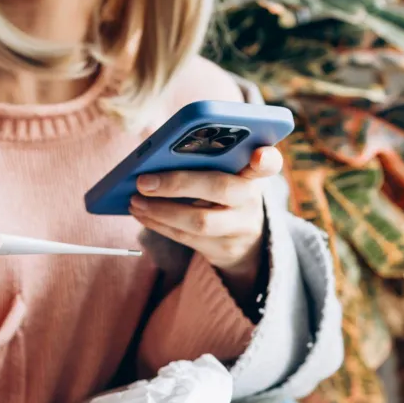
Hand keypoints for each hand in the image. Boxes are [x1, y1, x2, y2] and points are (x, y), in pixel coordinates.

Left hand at [128, 146, 281, 285]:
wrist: (244, 238)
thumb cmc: (225, 190)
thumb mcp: (229, 172)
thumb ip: (209, 158)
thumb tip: (157, 152)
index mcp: (254, 172)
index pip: (268, 162)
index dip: (266, 158)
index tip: (258, 154)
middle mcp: (251, 199)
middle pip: (220, 189)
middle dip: (178, 183)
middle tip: (144, 181)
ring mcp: (239, 228)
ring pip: (199, 221)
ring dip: (160, 210)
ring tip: (134, 199)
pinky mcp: (223, 249)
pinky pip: (186, 238)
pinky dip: (158, 224)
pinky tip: (141, 212)